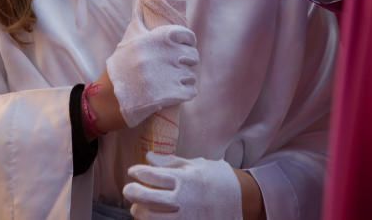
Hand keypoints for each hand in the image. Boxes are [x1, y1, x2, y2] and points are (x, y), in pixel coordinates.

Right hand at [104, 0, 197, 128]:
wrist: (109, 98)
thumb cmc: (120, 66)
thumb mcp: (129, 39)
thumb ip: (140, 19)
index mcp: (155, 38)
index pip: (186, 35)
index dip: (187, 42)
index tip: (182, 48)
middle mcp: (162, 55)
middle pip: (192, 55)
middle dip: (187, 62)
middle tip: (177, 67)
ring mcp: (167, 75)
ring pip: (192, 74)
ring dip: (185, 78)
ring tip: (173, 81)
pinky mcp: (171, 95)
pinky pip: (191, 90)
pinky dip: (186, 92)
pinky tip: (176, 92)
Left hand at [124, 153, 242, 219]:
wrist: (242, 199)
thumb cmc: (217, 178)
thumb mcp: (196, 165)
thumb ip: (170, 162)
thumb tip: (148, 157)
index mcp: (184, 179)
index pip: (152, 175)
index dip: (137, 172)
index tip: (133, 171)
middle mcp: (183, 199)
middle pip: (147, 198)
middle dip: (133, 192)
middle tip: (128, 189)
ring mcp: (186, 217)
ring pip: (152, 218)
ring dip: (140, 212)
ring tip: (138, 208)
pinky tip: (152, 218)